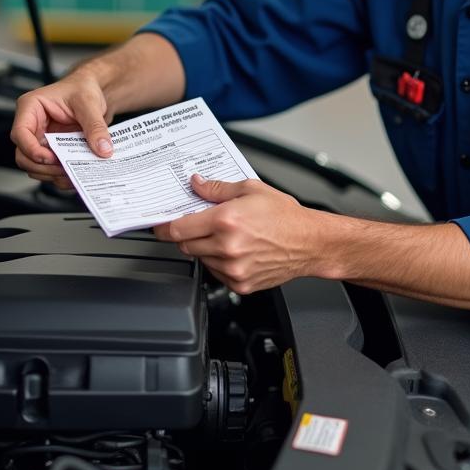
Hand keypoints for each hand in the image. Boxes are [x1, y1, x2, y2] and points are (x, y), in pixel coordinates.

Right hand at [10, 69, 114, 187]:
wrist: (93, 92)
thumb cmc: (83, 89)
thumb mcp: (90, 104)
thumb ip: (96, 126)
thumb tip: (103, 149)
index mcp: (31, 107)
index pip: (20, 133)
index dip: (31, 149)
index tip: (50, 158)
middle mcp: (32, 125)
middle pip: (23, 155)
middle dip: (42, 166)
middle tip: (64, 169)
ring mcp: (40, 139)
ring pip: (33, 166)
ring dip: (50, 174)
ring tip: (72, 174)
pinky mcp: (51, 150)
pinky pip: (48, 168)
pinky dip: (59, 176)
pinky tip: (74, 175)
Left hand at [153, 174, 318, 293]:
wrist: (309, 243)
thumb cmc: (285, 216)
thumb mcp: (250, 189)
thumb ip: (216, 189)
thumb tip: (196, 184)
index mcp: (226, 220)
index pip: (178, 229)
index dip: (164, 227)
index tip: (160, 225)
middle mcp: (227, 247)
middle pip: (185, 245)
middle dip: (187, 234)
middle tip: (199, 225)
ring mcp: (233, 269)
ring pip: (200, 260)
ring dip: (204, 248)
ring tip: (227, 236)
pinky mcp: (240, 284)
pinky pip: (216, 274)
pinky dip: (219, 262)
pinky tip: (236, 250)